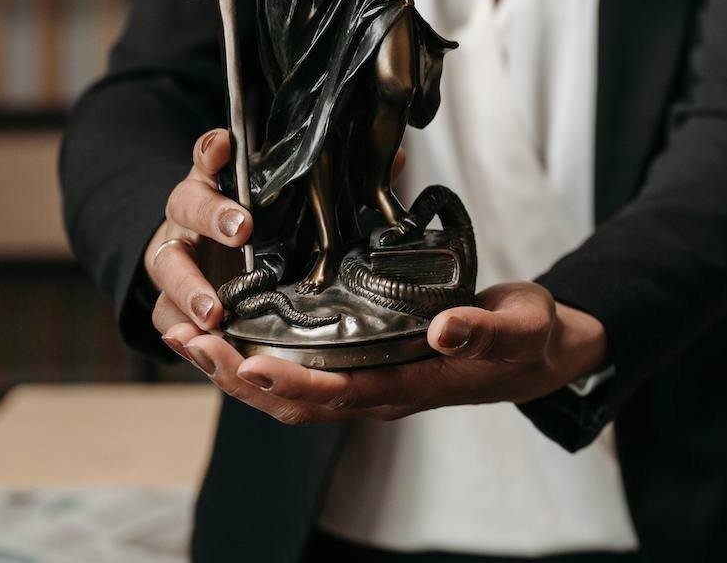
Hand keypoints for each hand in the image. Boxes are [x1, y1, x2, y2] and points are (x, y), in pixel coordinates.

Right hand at [144, 129, 252, 337]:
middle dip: (194, 280)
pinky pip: (170, 322)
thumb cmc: (223, 199)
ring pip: (168, 298)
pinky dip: (181, 334)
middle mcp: (175, 241)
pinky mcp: (174, 306)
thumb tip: (223, 137)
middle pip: (174, 262)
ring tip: (210, 324)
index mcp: (190, 204)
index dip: (216, 212)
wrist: (195, 228)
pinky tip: (197, 344)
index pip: (195, 202)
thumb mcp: (221, 173)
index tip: (244, 225)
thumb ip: (219, 158)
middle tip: (218, 300)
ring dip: (188, 311)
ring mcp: (172, 277)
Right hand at [147, 133, 406, 344]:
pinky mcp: (170, 299)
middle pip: (188, 205)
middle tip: (242, 230)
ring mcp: (175, 256)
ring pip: (167, 265)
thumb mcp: (294, 197)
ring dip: (188, 286)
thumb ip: (337, 180)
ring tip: (213, 311)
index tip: (227, 143)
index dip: (215, 149)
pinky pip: (164, 314)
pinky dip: (177, 328)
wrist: (212, 258)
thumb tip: (396, 159)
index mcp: (218, 182)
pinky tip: (193, 341)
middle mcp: (190, 215)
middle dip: (213, 216)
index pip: (211, 155)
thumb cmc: (261, 222)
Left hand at [163, 281, 607, 426]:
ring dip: (234, 369)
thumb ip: (484, 329)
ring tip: (186, 335)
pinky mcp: (369, 364)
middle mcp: (382, 390)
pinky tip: (234, 331)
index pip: (338, 393)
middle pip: (294, 401)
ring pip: (289, 391)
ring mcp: (372, 381)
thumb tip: (443, 329)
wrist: (541, 351)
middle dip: (235, 376)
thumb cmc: (530, 336)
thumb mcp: (520, 325)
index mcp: (413, 383)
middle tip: (187, 339)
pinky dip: (260, 356)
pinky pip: (303, 371)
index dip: (289, 382)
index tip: (244, 362)